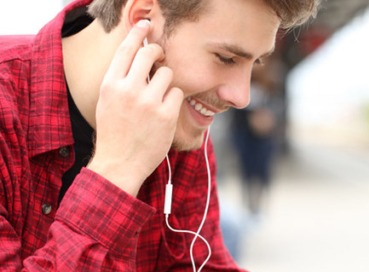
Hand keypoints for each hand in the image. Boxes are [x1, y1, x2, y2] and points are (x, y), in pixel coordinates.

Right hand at [87, 20, 183, 195]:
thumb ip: (121, 79)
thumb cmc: (115, 132)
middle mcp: (128, 90)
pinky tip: (164, 113)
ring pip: (167, 73)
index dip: (138, 33)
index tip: (146, 25)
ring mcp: (148, 102)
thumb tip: (140, 55)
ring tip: (157, 98)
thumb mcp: (108, 101)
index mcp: (110, 85)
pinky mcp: (166, 114)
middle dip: (158, 52)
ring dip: (166, 82)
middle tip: (159, 57)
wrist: (119, 164)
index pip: (126, 49)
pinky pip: (177, 93)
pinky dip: (174, 100)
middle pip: (150, 54)